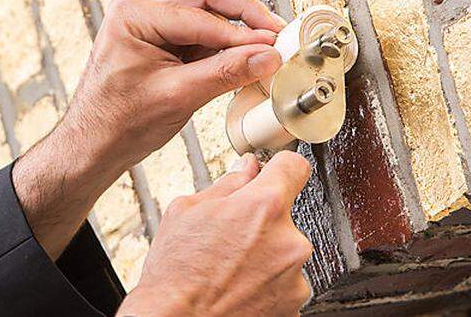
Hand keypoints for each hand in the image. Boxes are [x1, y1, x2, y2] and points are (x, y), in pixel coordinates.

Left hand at [12, 0, 284, 258]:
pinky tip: (244, 56)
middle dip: (244, 16)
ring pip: (205, 11)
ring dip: (235, 29)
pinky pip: (198, 30)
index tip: (275, 45)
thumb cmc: (118, 123)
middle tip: (277, 33)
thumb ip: (225, 73)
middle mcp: (138, 8)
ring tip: (266, 47)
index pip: (201, 15)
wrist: (93, 145)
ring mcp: (147, 20)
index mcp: (133, 14)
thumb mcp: (178, 97)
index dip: (243, 33)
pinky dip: (222, 42)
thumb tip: (267, 57)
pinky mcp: (158, 37)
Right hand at [119, 152, 313, 315]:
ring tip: (230, 270)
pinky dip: (266, 285)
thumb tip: (248, 168)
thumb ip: (228, 184)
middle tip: (229, 239)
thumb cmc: (175, 273)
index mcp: (264, 206)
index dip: (280, 167)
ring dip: (265, 256)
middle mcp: (289, 240)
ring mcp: (295, 276)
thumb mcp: (187, 210)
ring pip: (284, 252)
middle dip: (261, 222)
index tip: (274, 173)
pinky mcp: (293, 305)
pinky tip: (238, 289)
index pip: (293, 167)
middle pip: (284, 216)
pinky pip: (284, 283)